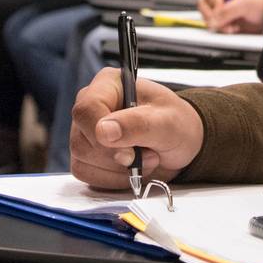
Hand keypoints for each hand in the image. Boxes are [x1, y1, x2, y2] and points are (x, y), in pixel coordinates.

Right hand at [70, 68, 204, 189]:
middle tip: (149, 153)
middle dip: (118, 157)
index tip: (129, 154)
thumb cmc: (176, 124)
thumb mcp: (167, 122)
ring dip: (117, 169)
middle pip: (81, 140)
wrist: (180, 143)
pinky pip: (85, 173)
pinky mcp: (85, 154)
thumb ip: (138, 124)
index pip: (87, 110)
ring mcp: (84, 130)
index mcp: (108, 84)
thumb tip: (104, 131)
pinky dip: (112, 178)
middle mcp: (91, 105)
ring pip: (81, 159)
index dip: (102, 136)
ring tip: (144, 157)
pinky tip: (131, 168)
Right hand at [199, 0, 262, 33]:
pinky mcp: (220, 18)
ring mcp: (218, 7)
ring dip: (217, 24)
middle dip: (212, 16)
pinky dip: (221, 29)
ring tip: (232, 27)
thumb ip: (229, 10)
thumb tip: (212, 22)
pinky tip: (233, 28)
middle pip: (203, 4)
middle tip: (225, 24)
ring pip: (206, 16)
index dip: (215, 3)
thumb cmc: (260, 2)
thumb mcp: (246, 3)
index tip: (222, 13)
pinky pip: (212, 25)